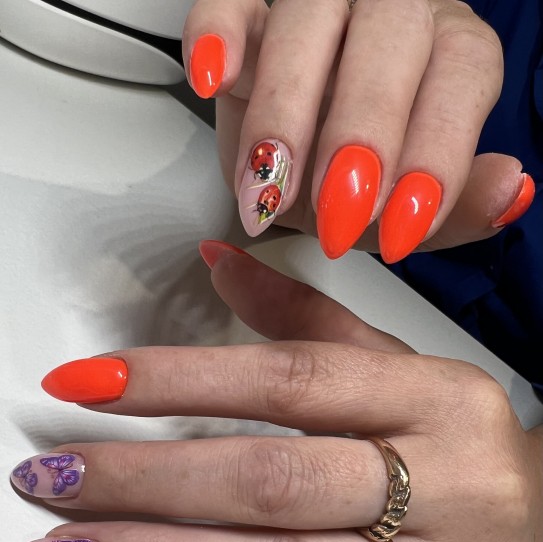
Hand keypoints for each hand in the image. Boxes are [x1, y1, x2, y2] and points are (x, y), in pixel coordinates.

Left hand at [10, 240, 542, 541]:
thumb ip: (308, 320)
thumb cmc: (461, 440)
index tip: (89, 385)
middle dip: (149, 483)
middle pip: (275, 482)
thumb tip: (218, 261)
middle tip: (55, 481)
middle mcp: (449, 482)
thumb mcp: (401, 366)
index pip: (292, 379)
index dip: (182, 380)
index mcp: (436, 397)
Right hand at [183, 0, 533, 260]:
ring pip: (307, 16)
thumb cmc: (356, 180)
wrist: (294, 164)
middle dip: (362, 132)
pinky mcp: (247, 12)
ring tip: (267, 183)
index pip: (461, 76)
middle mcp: (391, 17)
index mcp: (446, 55)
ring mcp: (317, 6)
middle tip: (336, 213)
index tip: (402, 226)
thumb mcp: (404, 211)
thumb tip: (510, 190)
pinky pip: (228, 0)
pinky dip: (215, 36)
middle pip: (391, 33)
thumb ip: (458, 209)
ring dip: (284, 107)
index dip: (437, 152)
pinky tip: (214, 81)